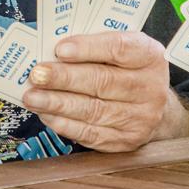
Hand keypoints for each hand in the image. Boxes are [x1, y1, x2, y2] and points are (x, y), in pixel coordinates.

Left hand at [21, 31, 183, 152]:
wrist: (156, 107)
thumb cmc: (129, 70)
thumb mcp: (123, 50)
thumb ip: (95, 47)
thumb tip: (52, 52)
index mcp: (149, 56)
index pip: (119, 48)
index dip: (88, 48)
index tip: (59, 49)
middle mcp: (150, 88)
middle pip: (102, 81)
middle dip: (64, 78)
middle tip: (36, 75)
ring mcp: (141, 117)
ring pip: (93, 110)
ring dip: (57, 104)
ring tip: (32, 97)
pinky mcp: (127, 140)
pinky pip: (91, 134)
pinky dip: (65, 125)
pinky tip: (46, 115)